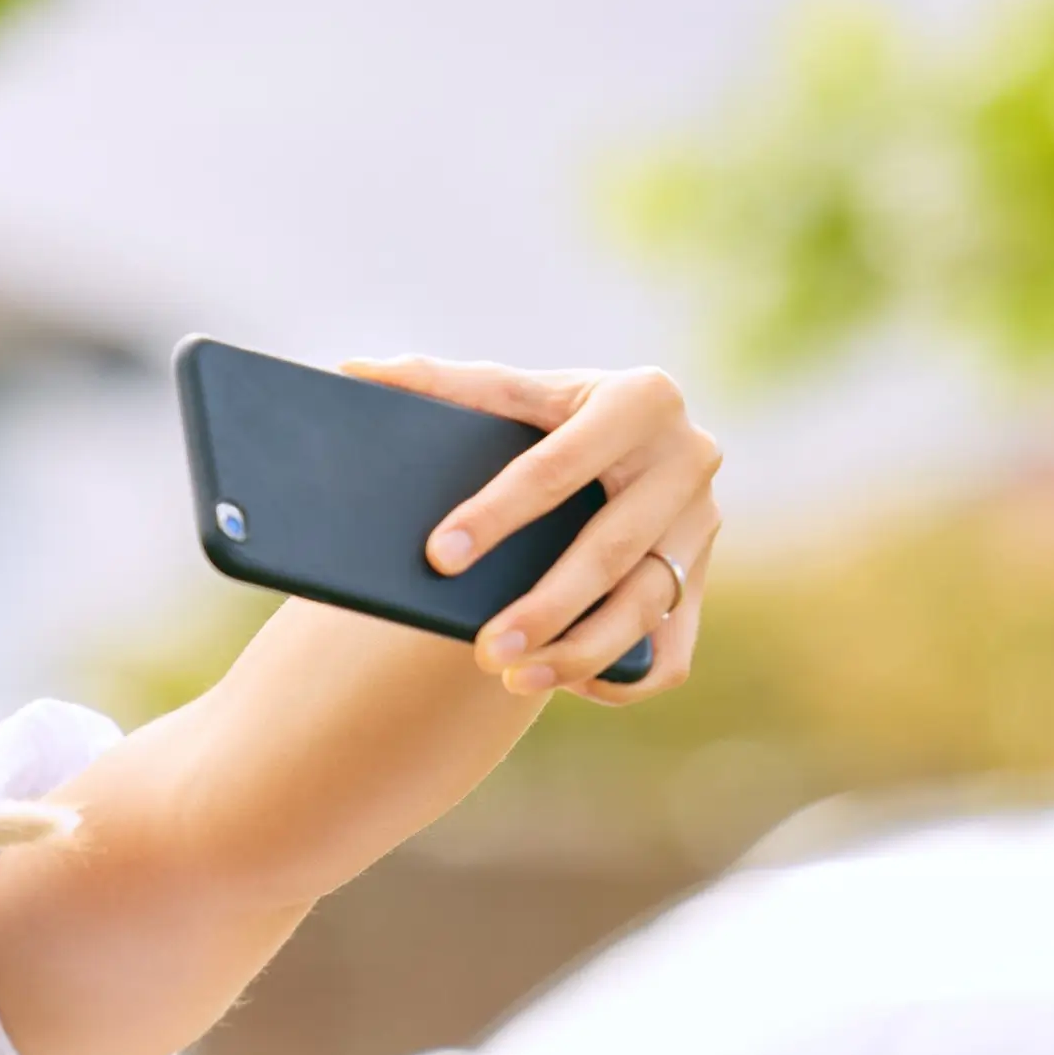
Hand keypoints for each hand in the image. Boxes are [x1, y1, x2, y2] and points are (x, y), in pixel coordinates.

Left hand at [352, 355, 720, 703]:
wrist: (628, 444)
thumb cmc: (553, 417)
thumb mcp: (515, 391)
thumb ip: (441, 382)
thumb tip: (351, 371)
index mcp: (642, 397)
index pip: (557, 466)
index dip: (495, 514)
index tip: (438, 558)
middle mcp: (689, 460)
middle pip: (610, 549)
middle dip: (544, 606)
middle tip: (479, 646)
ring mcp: (702, 526)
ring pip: (645, 608)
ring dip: (578, 653)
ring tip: (509, 676)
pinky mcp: (700, 579)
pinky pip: (672, 651)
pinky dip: (623, 675)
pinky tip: (568, 683)